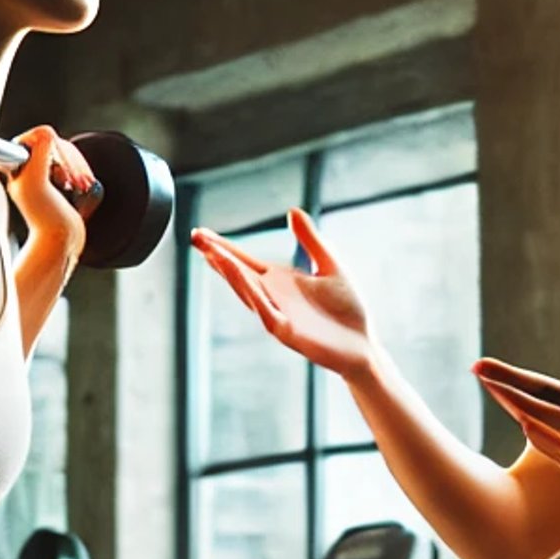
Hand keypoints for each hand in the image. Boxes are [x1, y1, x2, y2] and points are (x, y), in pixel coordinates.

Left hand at [4, 126, 96, 266]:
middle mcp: (26, 165)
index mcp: (16, 163)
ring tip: (81, 185)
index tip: (58, 169)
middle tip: (72, 181)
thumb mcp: (38, 181)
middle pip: (56, 144)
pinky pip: (72, 163)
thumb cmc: (45, 217)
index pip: (38, 136)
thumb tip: (47, 134)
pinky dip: (80, 172)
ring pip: (66, 152)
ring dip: (77, 167)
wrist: (59, 241)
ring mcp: (42, 172)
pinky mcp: (58, 181)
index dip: (53, 149)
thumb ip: (40, 153)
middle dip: (69, 161)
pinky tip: (81, 185)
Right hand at [192, 209, 377, 381]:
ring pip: (247, 292)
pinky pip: (265, 311)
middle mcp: (273, 298)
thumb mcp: (331, 265)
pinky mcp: (287, 332)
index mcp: (280, 282)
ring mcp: (277, 316)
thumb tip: (292, 211)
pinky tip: (240, 277)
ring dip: (230, 273)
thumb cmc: (348, 310)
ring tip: (212, 253)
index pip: (245, 261)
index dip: (224, 247)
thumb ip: (311, 240)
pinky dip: (252, 294)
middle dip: (217, 257)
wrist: (364, 346)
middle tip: (196, 238)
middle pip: (238, 275)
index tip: (202, 234)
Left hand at [476, 311, 559, 525]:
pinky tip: (526, 417)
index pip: (547, 391)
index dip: (512, 378)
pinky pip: (548, 450)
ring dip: (516, 409)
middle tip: (477, 370)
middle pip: (532, 410)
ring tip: (496, 388)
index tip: (484, 367)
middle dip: (502, 389)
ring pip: (536, 430)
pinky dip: (535, 431)